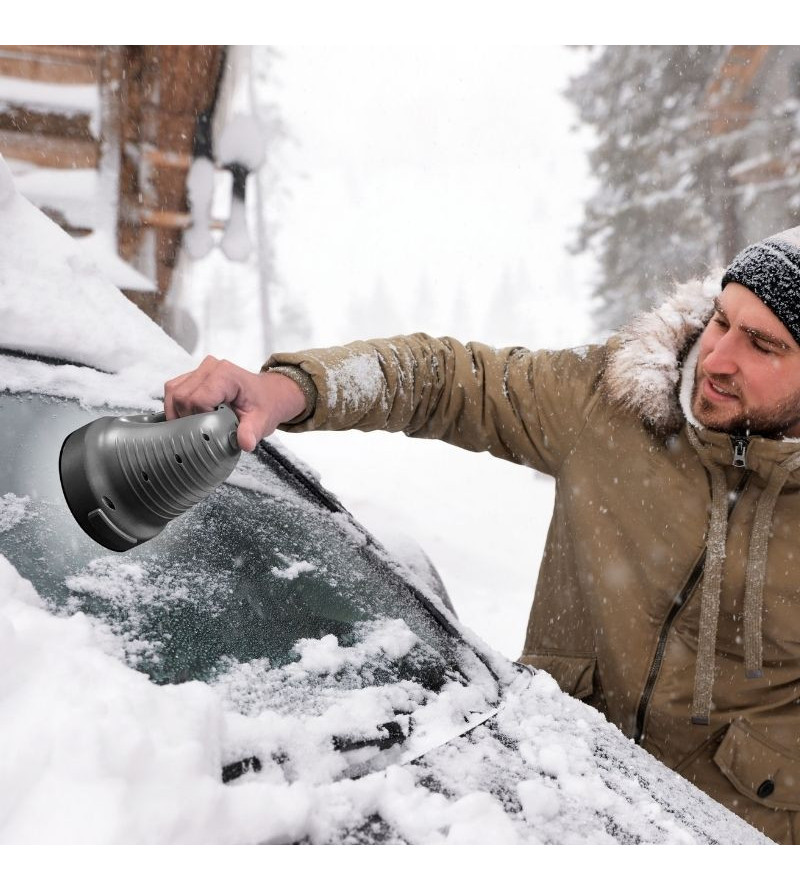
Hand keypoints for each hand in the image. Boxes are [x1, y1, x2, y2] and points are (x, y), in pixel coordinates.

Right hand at [164, 356, 306, 451]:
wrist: (267, 394)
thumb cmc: (263, 404)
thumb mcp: (261, 421)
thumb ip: (251, 431)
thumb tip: (245, 443)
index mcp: (225, 375)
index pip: (197, 400)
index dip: (199, 419)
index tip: (211, 429)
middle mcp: (210, 367)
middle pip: (181, 396)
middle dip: (186, 418)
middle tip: (202, 431)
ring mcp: (200, 369)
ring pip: (172, 392)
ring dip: (178, 412)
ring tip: (194, 425)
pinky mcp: (193, 375)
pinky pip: (173, 389)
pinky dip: (176, 406)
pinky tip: (188, 418)